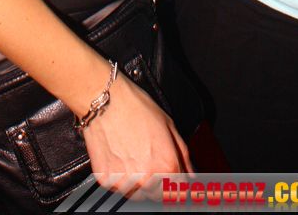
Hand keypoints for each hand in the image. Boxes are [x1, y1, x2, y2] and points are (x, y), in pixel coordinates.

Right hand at [82, 71, 192, 198]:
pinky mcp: (107, 180)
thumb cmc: (136, 108)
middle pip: (159, 196)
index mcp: (167, 165)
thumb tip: (191, 174)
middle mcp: (147, 178)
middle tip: (150, 161)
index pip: (179, 191)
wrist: (106, 102)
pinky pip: (118, 188)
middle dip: (159, 184)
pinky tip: (120, 157)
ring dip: (139, 184)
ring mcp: (126, 181)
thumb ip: (183, 155)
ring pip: (139, 195)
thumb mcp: (169, 125)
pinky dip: (120, 178)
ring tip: (133, 158)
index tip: (173, 179)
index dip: (178, 183)